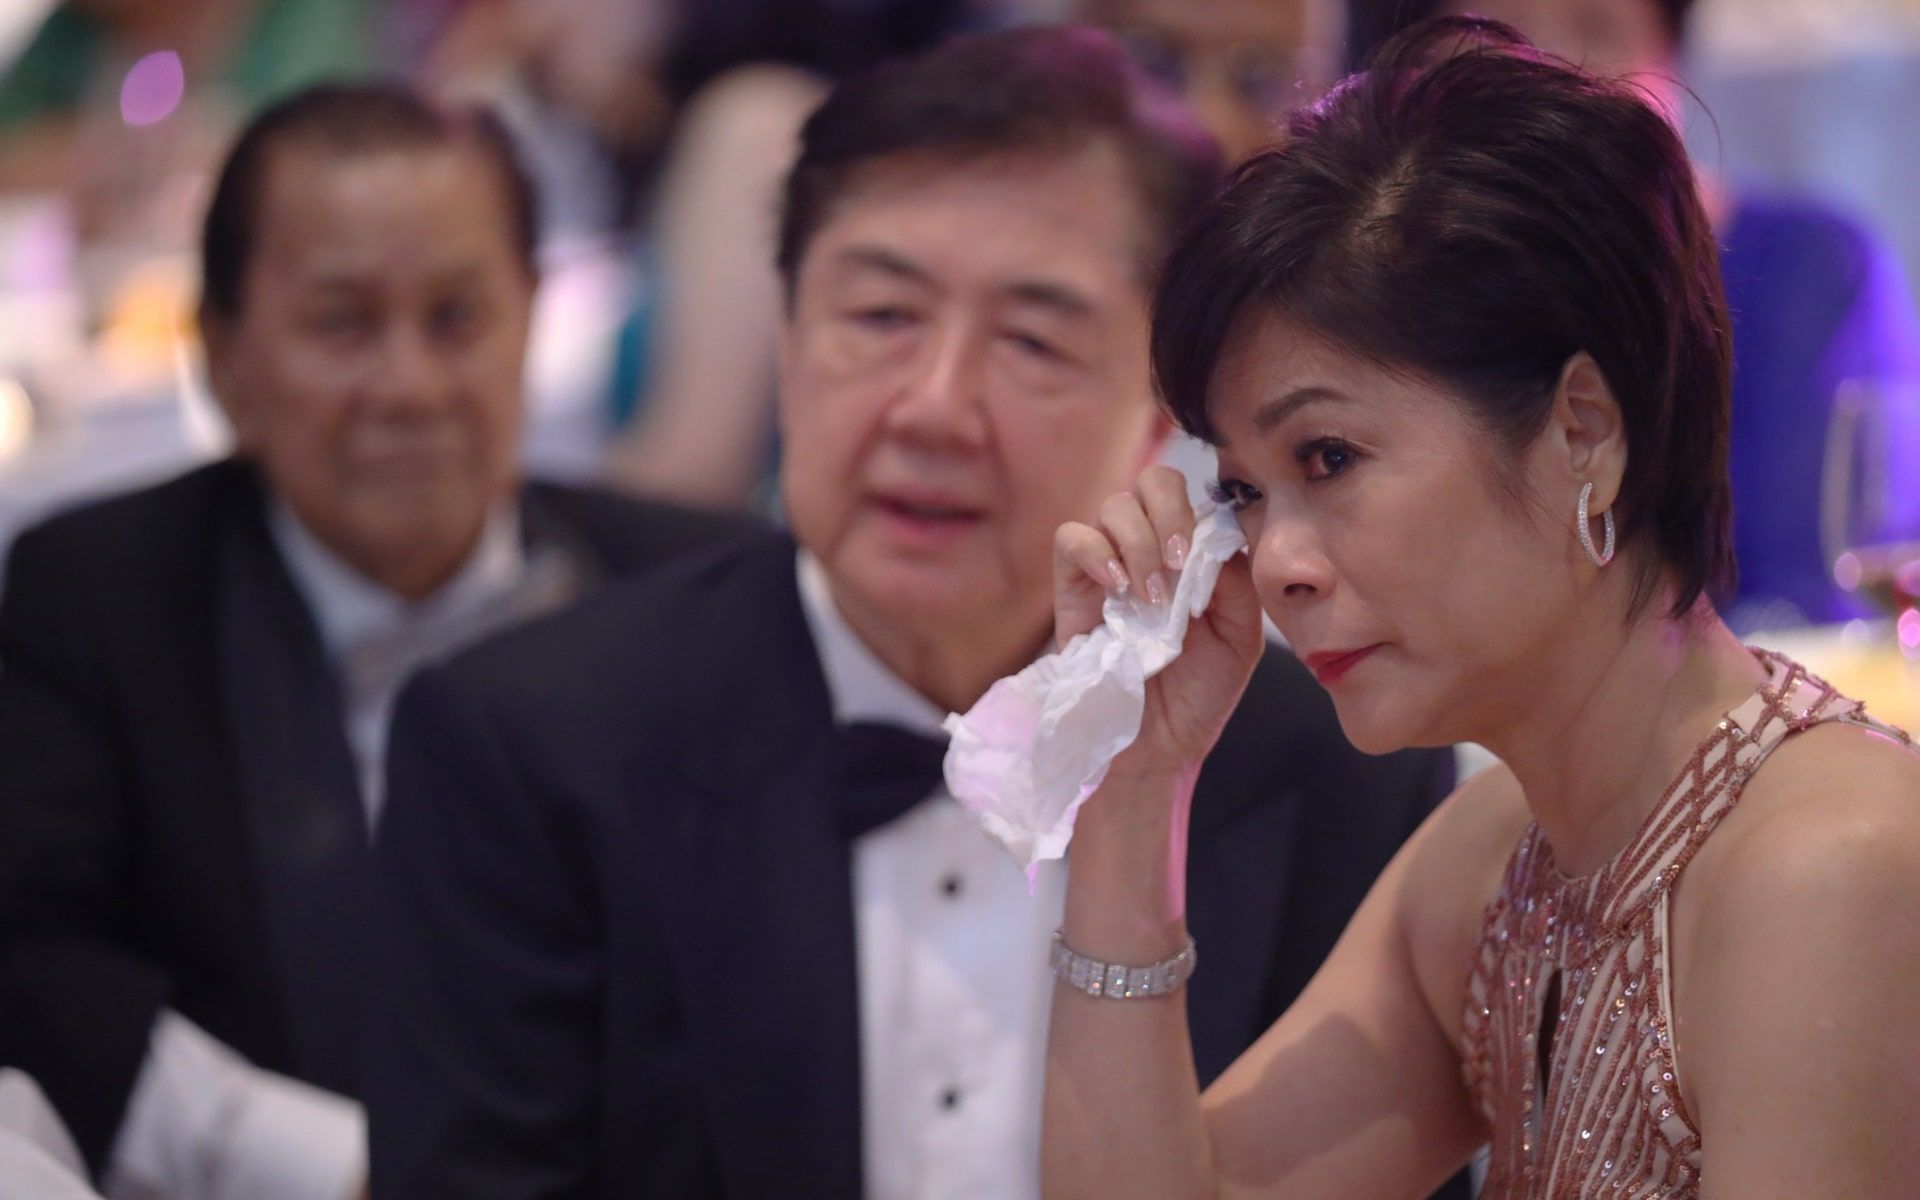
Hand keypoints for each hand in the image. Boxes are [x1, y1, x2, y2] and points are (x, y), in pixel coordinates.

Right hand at [1053, 465, 1265, 779]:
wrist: (1157, 745)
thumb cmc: (1199, 694)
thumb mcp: (1241, 638)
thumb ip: (1237, 583)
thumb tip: (1217, 537)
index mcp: (1194, 556)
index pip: (1196, 495)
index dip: (1203, 512)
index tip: (1204, 556)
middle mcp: (1151, 550)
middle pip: (1153, 482)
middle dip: (1170, 511)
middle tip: (1177, 561)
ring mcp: (1110, 566)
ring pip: (1114, 506)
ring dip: (1139, 543)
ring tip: (1151, 597)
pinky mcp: (1072, 588)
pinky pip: (1071, 538)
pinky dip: (1096, 553)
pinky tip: (1118, 588)